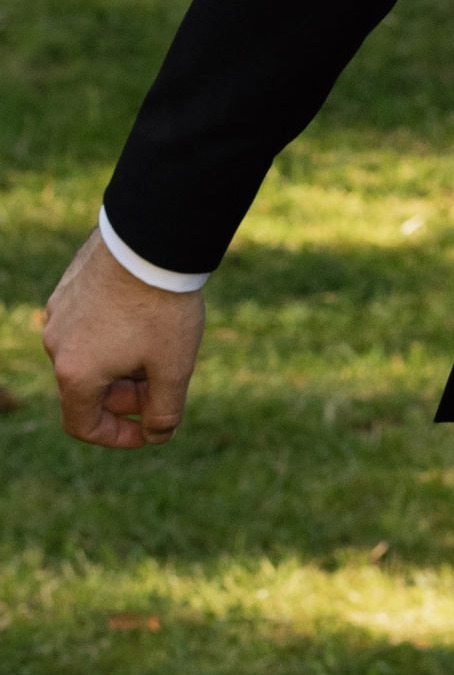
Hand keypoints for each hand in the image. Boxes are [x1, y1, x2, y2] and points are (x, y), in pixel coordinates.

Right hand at [42, 230, 205, 448]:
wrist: (154, 238)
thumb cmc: (163, 306)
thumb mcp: (174, 366)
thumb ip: (165, 410)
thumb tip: (158, 434)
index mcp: (76, 372)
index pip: (82, 425)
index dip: (116, 437)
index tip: (148, 430)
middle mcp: (57, 343)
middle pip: (87, 388)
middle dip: (126, 395)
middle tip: (163, 382)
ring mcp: (59, 311)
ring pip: (87, 354)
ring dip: (119, 363)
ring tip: (159, 345)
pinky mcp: (69, 285)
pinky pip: (87, 322)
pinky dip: (112, 333)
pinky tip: (146, 316)